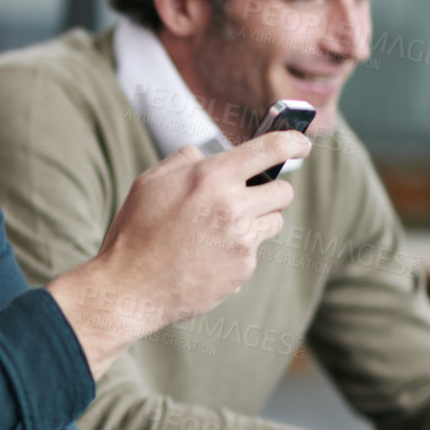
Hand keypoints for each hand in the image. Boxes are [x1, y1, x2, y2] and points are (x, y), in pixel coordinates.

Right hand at [50, 130, 309, 376]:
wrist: (129, 288)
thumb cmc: (134, 232)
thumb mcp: (149, 183)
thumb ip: (183, 161)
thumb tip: (204, 153)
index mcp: (211, 177)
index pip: (271, 149)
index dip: (294, 142)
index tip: (300, 143)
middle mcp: (232, 206)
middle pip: (283, 191)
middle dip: (270, 191)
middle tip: (249, 197)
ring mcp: (241, 240)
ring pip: (273, 222)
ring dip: (256, 221)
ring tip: (220, 230)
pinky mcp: (243, 269)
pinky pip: (253, 251)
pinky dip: (237, 251)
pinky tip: (206, 257)